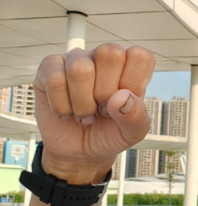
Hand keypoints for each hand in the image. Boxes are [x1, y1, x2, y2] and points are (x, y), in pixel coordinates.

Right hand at [32, 44, 155, 182]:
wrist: (78, 152)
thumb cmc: (108, 133)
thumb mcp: (132, 133)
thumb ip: (136, 116)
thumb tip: (122, 97)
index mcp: (131, 66)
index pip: (140, 56)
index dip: (132, 83)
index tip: (123, 102)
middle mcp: (104, 58)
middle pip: (110, 54)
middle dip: (105, 92)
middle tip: (103, 109)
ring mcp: (76, 59)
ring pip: (80, 69)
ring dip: (82, 103)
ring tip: (85, 113)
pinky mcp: (50, 67)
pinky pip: (54, 79)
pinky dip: (61, 106)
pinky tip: (67, 111)